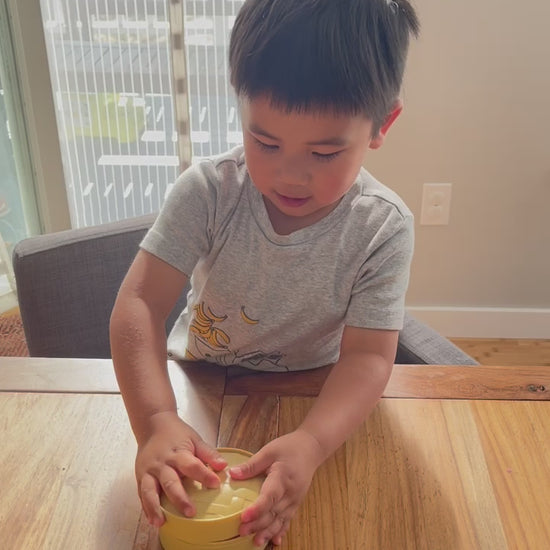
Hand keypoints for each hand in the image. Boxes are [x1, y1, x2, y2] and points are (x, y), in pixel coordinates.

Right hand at [135, 411, 226, 526]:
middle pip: (170, 482)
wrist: (152, 424)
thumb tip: (223, 465)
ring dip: (155, 507)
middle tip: (191, 512)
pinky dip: (146, 508)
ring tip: (161, 522)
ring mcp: (149, 471)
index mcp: (178, 453)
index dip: (204, 475)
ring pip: (150, 491)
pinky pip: (142, 494)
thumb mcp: (194, 439)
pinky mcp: (140, 477)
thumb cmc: (176, 434)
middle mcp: (162, 463)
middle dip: (180, 498)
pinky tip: (152, 520)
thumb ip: (208, 453)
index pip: (192, 465)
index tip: (215, 484)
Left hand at [229, 430, 323, 546]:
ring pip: (281, 519)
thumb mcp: (269, 451)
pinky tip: (274, 541)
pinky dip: (281, 531)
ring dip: (268, 532)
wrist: (311, 448)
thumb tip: (232, 474)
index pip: (269, 496)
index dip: (257, 508)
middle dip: (258, 524)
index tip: (244, 517)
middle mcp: (290, 492)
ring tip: (256, 542)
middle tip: (241, 532)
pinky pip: (288, 519)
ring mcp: (295, 499)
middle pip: (273, 512)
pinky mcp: (296, 502)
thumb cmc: (289, 447)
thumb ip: (251, 464)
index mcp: (282, 477)